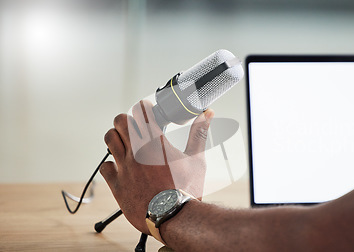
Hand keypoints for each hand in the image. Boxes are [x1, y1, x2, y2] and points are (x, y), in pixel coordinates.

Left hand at [100, 99, 213, 233]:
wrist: (174, 217)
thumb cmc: (187, 189)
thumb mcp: (197, 158)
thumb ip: (199, 133)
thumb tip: (208, 114)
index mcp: (155, 142)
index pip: (140, 110)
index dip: (144, 107)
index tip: (149, 110)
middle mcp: (136, 151)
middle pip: (120, 120)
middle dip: (128, 120)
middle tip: (138, 127)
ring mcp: (124, 167)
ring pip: (109, 138)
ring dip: (118, 137)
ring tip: (128, 144)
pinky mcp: (117, 184)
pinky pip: (105, 166)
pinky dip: (112, 164)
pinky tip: (123, 168)